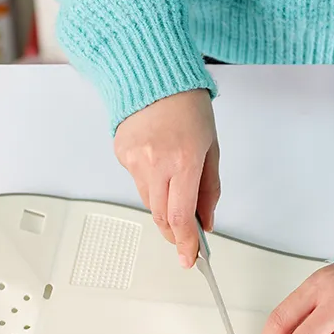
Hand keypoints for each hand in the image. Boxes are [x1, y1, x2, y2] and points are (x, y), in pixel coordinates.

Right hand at [114, 89, 219, 267]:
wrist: (154, 75)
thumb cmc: (187, 105)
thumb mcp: (211, 148)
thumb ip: (210, 190)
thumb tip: (206, 222)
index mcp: (184, 159)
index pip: (181, 216)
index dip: (186, 243)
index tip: (190, 259)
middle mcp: (156, 161)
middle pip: (162, 217)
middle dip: (174, 233)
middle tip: (185, 239)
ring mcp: (135, 159)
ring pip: (149, 202)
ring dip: (164, 207)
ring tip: (175, 186)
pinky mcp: (122, 155)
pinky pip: (138, 182)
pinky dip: (151, 183)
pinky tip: (158, 163)